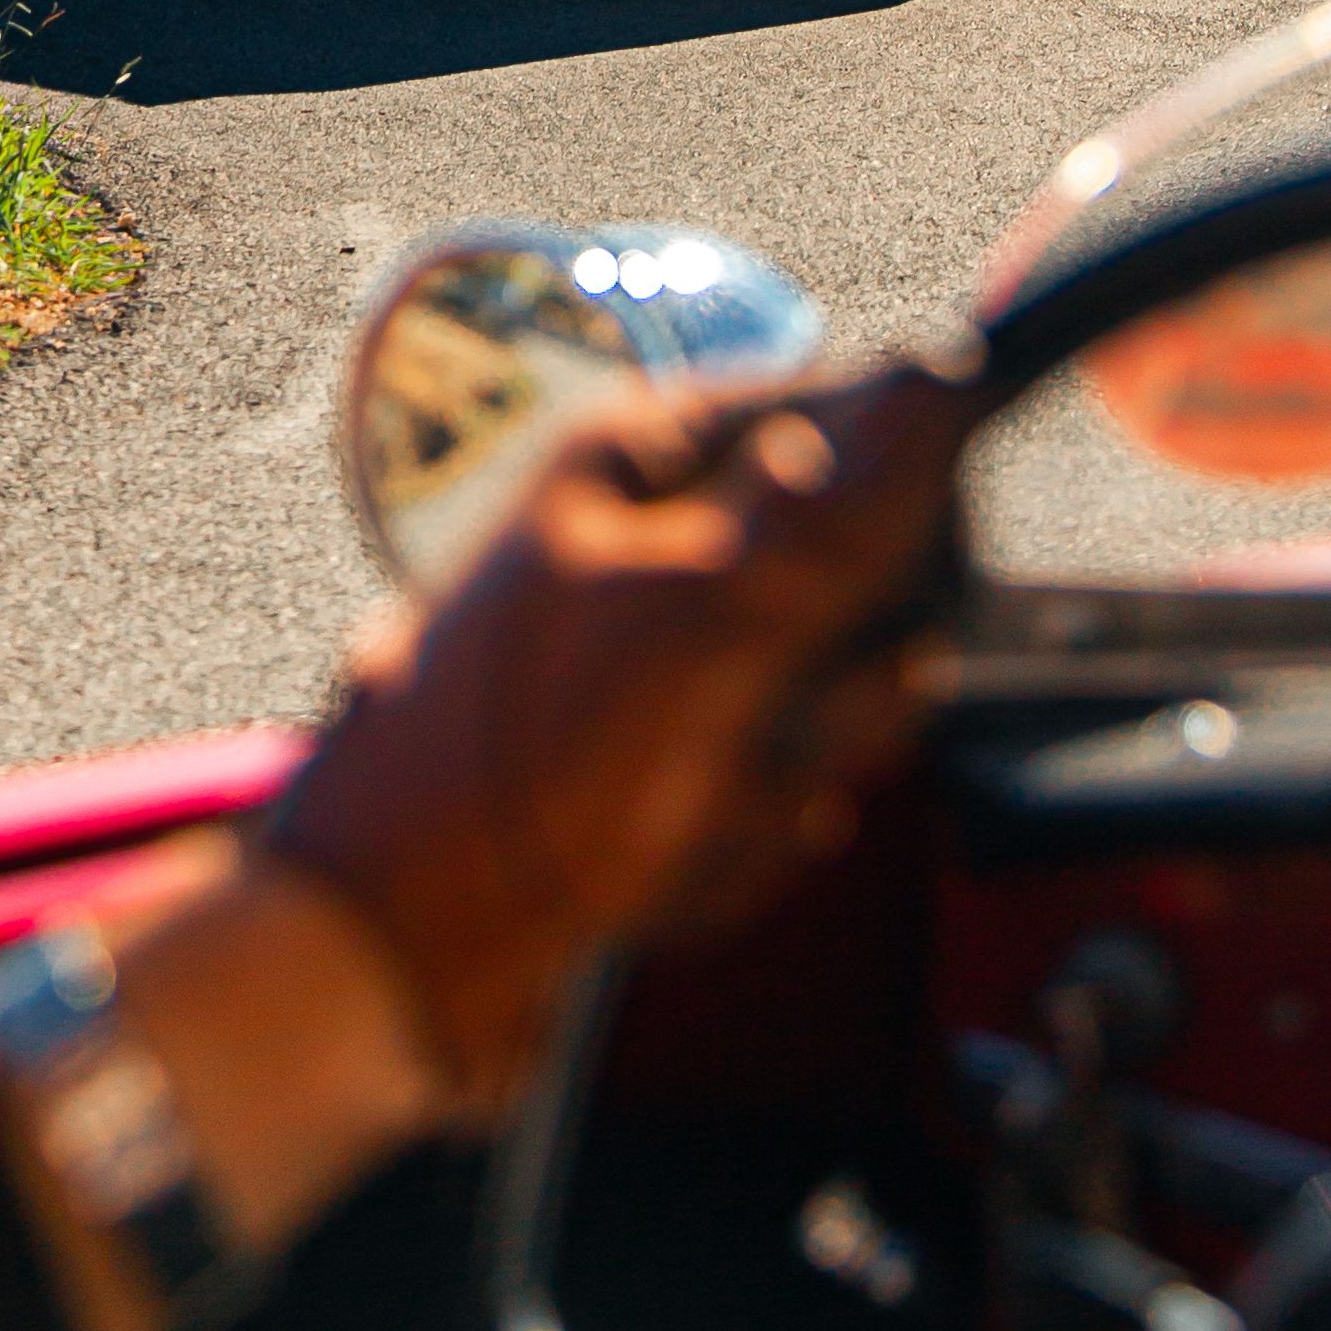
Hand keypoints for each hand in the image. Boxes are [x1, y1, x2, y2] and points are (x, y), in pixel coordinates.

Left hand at [262, 362, 969, 1116]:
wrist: (395, 958)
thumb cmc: (512, 770)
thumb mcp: (687, 626)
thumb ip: (824, 513)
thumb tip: (935, 373)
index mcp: (635, 463)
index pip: (839, 412)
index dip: (897, 501)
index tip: (902, 583)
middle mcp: (655, 549)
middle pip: (860, 584)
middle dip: (833, 692)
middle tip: (762, 729)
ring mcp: (663, 665)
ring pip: (830, 709)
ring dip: (775, 785)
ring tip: (678, 812)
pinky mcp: (666, 767)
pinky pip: (776, 800)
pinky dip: (729, 850)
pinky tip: (652, 871)